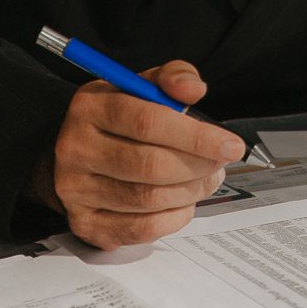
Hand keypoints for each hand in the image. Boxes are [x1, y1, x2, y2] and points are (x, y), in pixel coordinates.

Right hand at [37, 61, 246, 248]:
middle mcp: (76, 148)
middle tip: (219, 163)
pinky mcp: (85, 223)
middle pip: (151, 165)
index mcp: (91, 107)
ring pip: (149, 199)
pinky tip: (183, 203)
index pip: (148, 122)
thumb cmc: (119, 121)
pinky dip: (173, 218)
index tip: (230, 145)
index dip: (197, 137)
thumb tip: (193, 89)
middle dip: (198, 167)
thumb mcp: (142, 88)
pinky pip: (141, 228)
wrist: (78, 158)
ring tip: (205, 179)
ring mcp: (76, 189)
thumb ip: (173, 79)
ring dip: (190, 191)